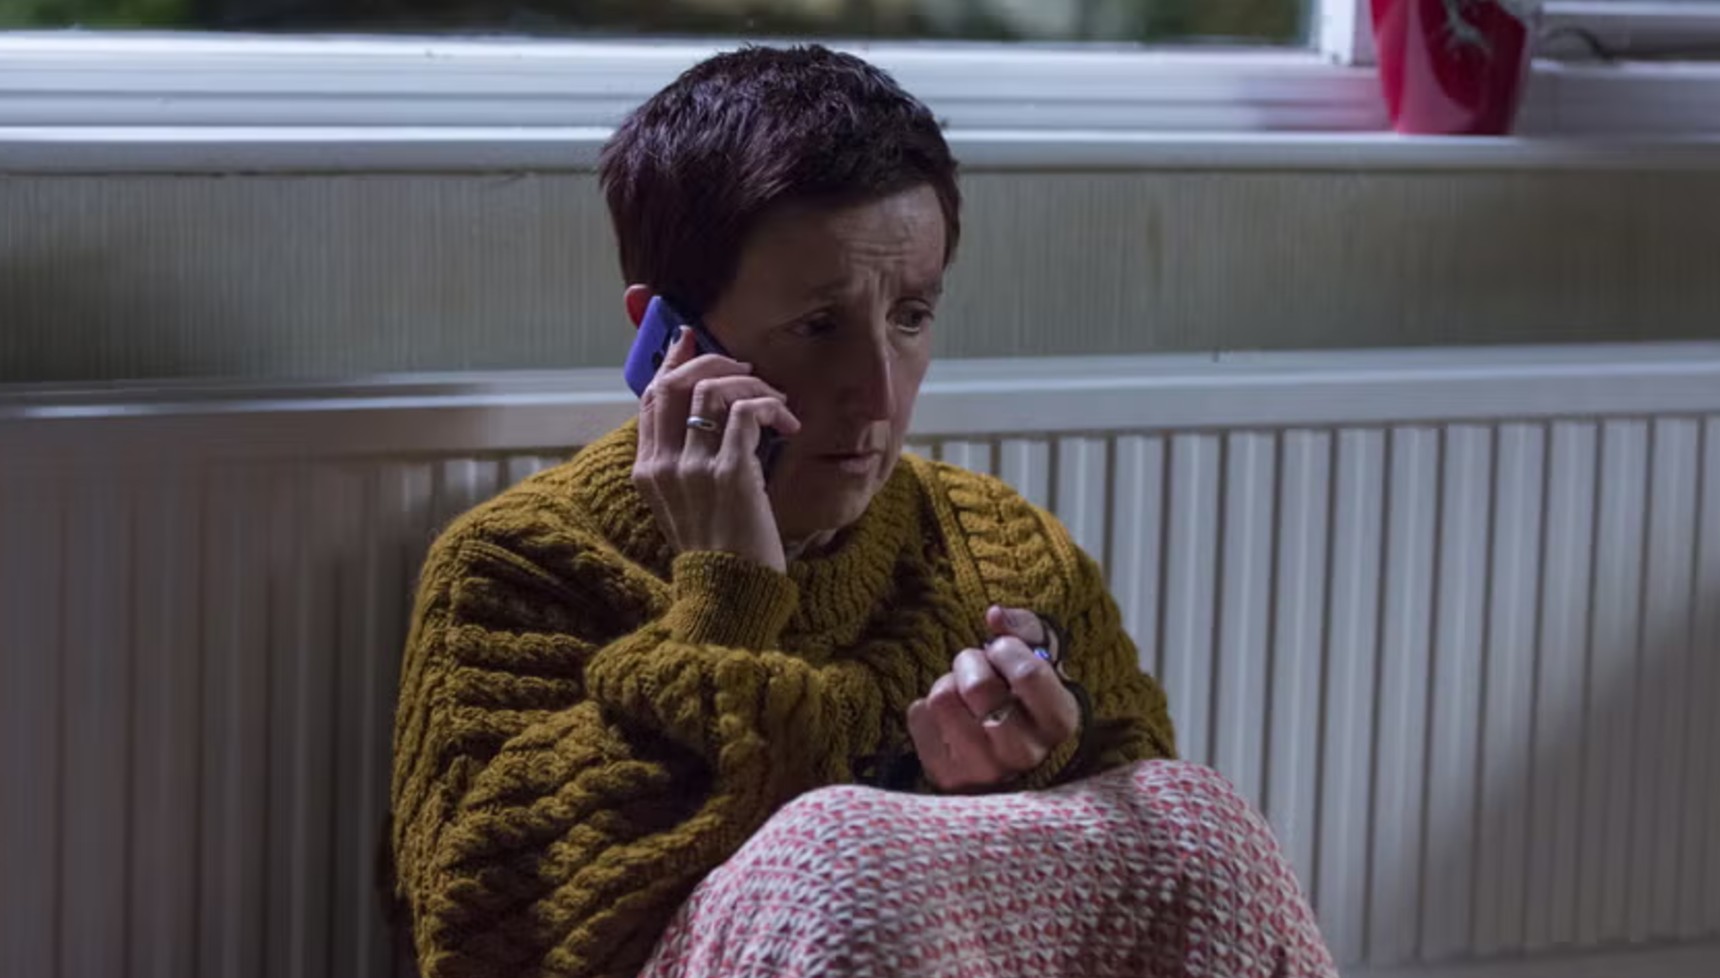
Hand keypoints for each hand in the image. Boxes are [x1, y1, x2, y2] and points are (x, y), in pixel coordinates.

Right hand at [633, 327, 801, 572]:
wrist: (730, 596)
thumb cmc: (719, 551)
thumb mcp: (687, 506)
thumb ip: (686, 465)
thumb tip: (708, 420)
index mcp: (647, 471)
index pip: (651, 397)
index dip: (673, 362)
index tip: (693, 341)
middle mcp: (662, 465)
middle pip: (676, 382)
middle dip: (714, 361)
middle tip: (748, 369)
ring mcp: (693, 468)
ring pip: (713, 389)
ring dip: (751, 385)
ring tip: (777, 403)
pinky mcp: (729, 473)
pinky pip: (746, 413)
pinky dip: (772, 407)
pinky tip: (789, 423)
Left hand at [907, 606, 1079, 791]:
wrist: (1005, 755)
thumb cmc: (1024, 698)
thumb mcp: (1040, 659)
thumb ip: (1026, 628)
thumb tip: (994, 615)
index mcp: (1058, 722)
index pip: (1028, 673)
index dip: (1007, 650)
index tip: (1003, 653)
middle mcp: (1025, 753)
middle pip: (978, 687)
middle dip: (971, 663)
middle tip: (977, 671)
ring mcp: (984, 770)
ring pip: (943, 698)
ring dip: (947, 684)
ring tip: (961, 696)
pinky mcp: (946, 776)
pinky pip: (918, 715)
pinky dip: (927, 709)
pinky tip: (946, 720)